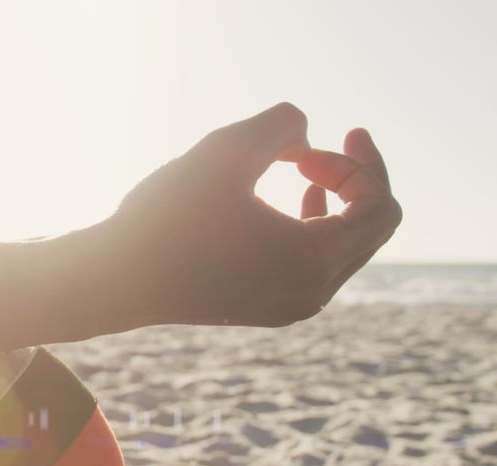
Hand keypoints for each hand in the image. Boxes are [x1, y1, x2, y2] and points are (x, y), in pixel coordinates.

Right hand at [87, 103, 400, 328]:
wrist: (115, 278)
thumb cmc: (166, 217)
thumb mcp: (225, 149)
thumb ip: (280, 125)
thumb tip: (303, 134)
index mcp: (314, 260)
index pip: (381, 208)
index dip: (362, 165)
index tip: (322, 143)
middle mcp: (312, 293)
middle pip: (370, 230)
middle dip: (350, 182)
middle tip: (307, 153)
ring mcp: (290, 307)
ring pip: (345, 250)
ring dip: (335, 205)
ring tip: (305, 173)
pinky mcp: (266, 309)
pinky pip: (318, 268)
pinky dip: (314, 231)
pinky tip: (290, 209)